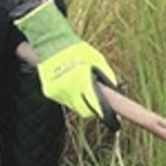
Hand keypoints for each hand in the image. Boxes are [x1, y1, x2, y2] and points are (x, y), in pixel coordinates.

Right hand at [15, 0, 118, 129]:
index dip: (106, 116)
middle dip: (93, 108)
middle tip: (97, 100)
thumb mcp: (97, 59)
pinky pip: (64, 99)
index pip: (96, 107)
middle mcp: (69, 90)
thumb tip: (116, 90)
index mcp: (82, 81)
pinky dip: (69, 95)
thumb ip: (106, 75)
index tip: (115, 122)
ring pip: (74, 106)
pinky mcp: (49, 93)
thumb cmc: (77, 50)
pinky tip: (69, 81)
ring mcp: (57, 92)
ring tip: (80, 83)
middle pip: (85, 112)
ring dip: (80, 100)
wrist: (50, 43)